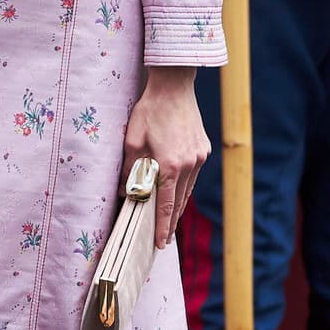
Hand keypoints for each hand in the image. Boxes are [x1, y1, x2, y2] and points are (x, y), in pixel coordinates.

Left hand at [121, 67, 210, 248]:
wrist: (174, 87)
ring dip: (179, 206)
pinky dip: (185, 186)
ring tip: (170, 221)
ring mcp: (199, 157)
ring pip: (188, 189)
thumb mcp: (132, 141)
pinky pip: (193, 175)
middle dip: (171, 222)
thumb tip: (126, 193)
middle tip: (164, 240)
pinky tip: (177, 192)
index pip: (166, 205)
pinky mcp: (203, 149)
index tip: (160, 243)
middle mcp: (189, 164)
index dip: (162, 226)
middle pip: (180, 201)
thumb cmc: (149, 111)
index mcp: (170, 165)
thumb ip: (131, 170)